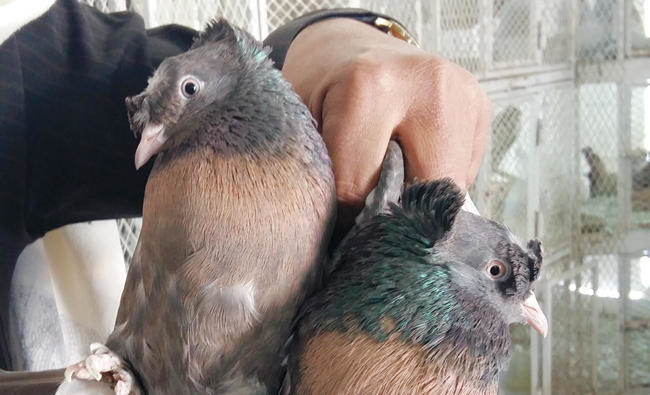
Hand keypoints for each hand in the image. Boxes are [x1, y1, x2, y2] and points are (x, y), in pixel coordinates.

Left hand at [282, 18, 489, 225]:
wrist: (350, 46)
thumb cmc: (321, 88)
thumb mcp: (301, 125)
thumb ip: (318, 172)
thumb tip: (345, 238)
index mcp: (368, 88)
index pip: (359, 190)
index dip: (344, 218)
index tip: (338, 222)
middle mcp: (426, 87)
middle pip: (423, 193)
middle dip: (396, 217)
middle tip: (373, 218)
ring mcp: (462, 93)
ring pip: (451, 188)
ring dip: (423, 200)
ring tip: (394, 180)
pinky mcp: (480, 104)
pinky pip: (464, 171)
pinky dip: (439, 180)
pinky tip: (415, 160)